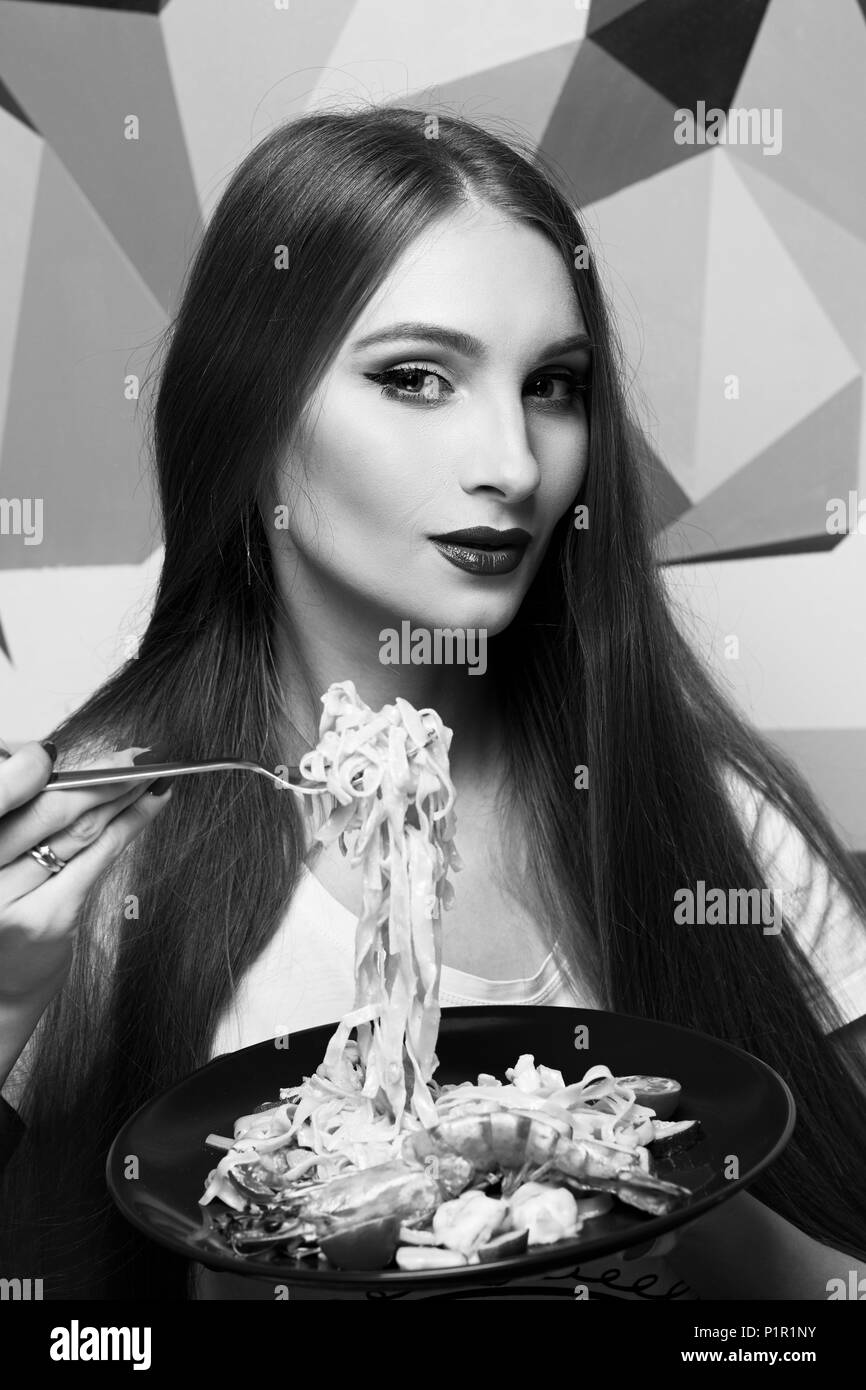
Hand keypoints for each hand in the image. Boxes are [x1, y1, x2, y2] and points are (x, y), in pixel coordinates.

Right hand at [0, 739, 171, 1007]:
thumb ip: (15, 811)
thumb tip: (47, 755)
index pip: (3, 791)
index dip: (31, 765)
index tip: (58, 750)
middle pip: (46, 806)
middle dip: (97, 775)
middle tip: (131, 756)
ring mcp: (11, 899)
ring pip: (78, 829)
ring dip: (123, 794)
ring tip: (150, 773)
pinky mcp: (49, 918)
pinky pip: (97, 858)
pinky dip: (130, 823)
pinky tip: (154, 801)